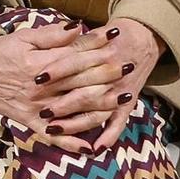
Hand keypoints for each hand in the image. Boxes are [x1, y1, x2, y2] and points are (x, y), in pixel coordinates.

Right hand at [0, 19, 142, 151]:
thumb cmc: (0, 52)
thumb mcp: (23, 38)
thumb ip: (51, 35)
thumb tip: (78, 28)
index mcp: (39, 67)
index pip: (75, 57)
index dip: (96, 49)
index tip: (115, 42)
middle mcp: (41, 90)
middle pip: (81, 83)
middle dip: (107, 75)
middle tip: (128, 68)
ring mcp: (37, 110)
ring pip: (75, 111)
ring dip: (101, 106)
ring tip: (122, 100)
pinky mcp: (31, 123)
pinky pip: (55, 137)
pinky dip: (73, 144)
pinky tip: (91, 147)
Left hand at [42, 17, 161, 149]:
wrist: (142, 39)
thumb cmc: (108, 37)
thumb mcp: (89, 31)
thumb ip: (74, 34)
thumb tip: (68, 29)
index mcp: (99, 54)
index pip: (75, 62)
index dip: (56, 70)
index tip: (37, 79)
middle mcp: (110, 75)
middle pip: (86, 91)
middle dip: (63, 103)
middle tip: (42, 111)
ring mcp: (119, 92)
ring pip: (98, 112)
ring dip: (76, 123)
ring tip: (55, 128)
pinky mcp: (127, 104)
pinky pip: (118, 123)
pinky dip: (108, 136)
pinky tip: (94, 148)